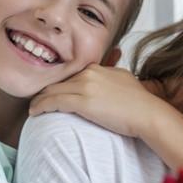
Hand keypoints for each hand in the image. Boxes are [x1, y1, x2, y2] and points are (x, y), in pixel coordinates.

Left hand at [30, 64, 164, 137]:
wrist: (148, 114)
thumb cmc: (141, 104)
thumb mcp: (124, 81)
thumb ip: (110, 77)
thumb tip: (105, 81)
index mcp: (98, 68)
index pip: (71, 74)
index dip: (60, 84)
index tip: (52, 91)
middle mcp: (90, 73)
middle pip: (59, 80)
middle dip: (45, 90)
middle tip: (36, 99)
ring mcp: (85, 86)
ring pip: (52, 90)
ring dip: (40, 99)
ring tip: (33, 107)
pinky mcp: (83, 102)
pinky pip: (53, 101)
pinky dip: (41, 106)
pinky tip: (35, 112)